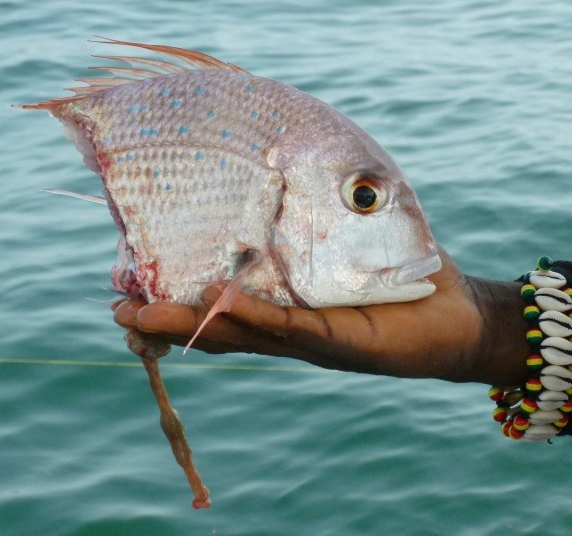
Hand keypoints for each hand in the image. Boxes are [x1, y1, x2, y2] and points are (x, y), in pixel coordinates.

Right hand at [113, 247, 528, 383]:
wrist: (456, 316)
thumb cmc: (403, 272)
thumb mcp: (356, 236)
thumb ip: (322, 212)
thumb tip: (291, 157)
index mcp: (285, 303)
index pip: (221, 302)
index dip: (177, 298)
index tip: (130, 286)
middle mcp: (287, 328)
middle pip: (215, 325)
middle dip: (165, 319)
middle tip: (116, 311)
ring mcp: (308, 340)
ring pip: (238, 333)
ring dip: (189, 324)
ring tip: (141, 315)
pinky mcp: (338, 341)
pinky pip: (288, 328)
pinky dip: (251, 317)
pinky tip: (215, 304)